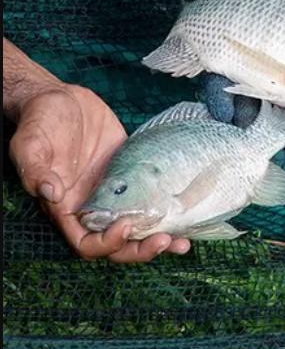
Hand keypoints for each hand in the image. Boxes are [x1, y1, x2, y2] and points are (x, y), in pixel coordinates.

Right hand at [8, 84, 190, 261]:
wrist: (62, 99)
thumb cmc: (40, 121)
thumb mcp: (30, 142)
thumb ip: (35, 168)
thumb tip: (51, 192)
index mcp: (67, 209)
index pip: (88, 244)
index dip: (107, 243)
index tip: (125, 225)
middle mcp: (94, 207)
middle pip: (119, 244)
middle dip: (142, 249)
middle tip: (167, 241)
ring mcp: (116, 193)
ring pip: (140, 227)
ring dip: (161, 238)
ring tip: (183, 242)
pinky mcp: (134, 176)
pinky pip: (152, 200)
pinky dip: (169, 210)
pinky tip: (190, 212)